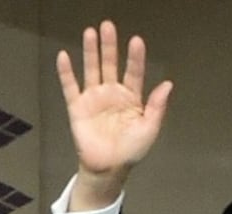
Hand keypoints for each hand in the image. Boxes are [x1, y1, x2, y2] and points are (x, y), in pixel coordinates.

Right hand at [56, 19, 172, 209]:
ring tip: (90, 32)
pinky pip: (70, 87)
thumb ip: (157, 107)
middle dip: (109, 45)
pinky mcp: (77, 108)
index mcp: (131, 97)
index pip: (133, 72)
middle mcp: (112, 93)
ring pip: (91, 70)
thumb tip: (167, 84)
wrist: (108, 169)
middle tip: (107, 26)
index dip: (135, 57)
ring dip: (90, 52)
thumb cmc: (131, 151)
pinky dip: (66, 73)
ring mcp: (94, 99)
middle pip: (110, 64)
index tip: (136, 41)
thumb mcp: (149, 129)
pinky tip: (64, 57)